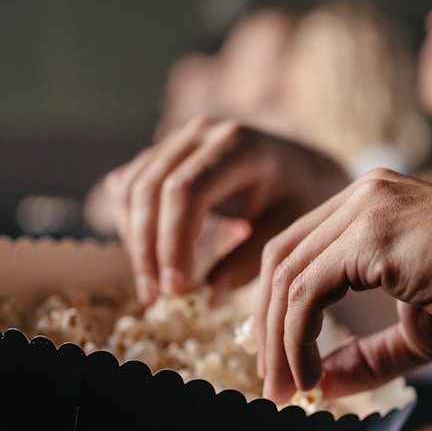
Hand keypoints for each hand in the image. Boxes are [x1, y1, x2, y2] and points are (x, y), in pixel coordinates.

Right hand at [103, 118, 347, 303]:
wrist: (303, 167)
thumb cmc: (301, 199)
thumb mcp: (288, 231)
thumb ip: (250, 261)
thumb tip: (209, 297)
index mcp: (238, 145)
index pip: (186, 192)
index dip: (173, 243)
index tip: (176, 288)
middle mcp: (201, 133)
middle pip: (150, 189)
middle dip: (148, 248)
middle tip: (156, 296)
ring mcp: (178, 139)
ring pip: (131, 187)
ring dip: (135, 241)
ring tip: (153, 287)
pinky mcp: (162, 152)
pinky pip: (128, 187)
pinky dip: (131, 225)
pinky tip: (152, 259)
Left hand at [250, 168, 431, 402]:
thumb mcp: (418, 332)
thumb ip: (366, 355)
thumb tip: (319, 386)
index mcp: (371, 205)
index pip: (300, 253)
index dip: (279, 312)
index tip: (284, 365)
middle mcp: (361, 195)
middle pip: (280, 259)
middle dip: (266, 328)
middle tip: (273, 385)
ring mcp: (365, 209)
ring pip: (286, 276)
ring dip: (277, 341)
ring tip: (287, 389)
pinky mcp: (372, 234)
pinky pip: (307, 290)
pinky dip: (296, 338)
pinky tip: (308, 374)